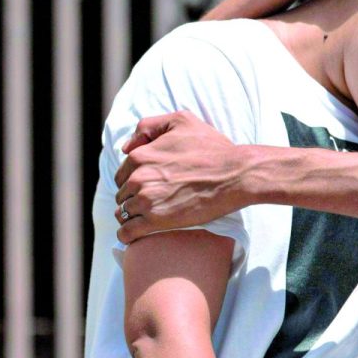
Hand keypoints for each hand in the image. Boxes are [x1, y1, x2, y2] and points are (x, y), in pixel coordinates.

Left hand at [113, 112, 251, 243]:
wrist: (235, 175)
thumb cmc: (212, 148)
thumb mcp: (181, 120)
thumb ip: (148, 126)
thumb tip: (126, 147)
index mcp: (141, 155)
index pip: (122, 174)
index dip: (131, 180)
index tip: (145, 186)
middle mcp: (138, 177)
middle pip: (122, 194)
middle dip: (131, 198)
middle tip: (148, 203)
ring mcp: (146, 200)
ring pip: (122, 213)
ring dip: (129, 217)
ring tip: (142, 220)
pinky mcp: (156, 220)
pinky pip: (127, 233)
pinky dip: (127, 235)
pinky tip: (133, 236)